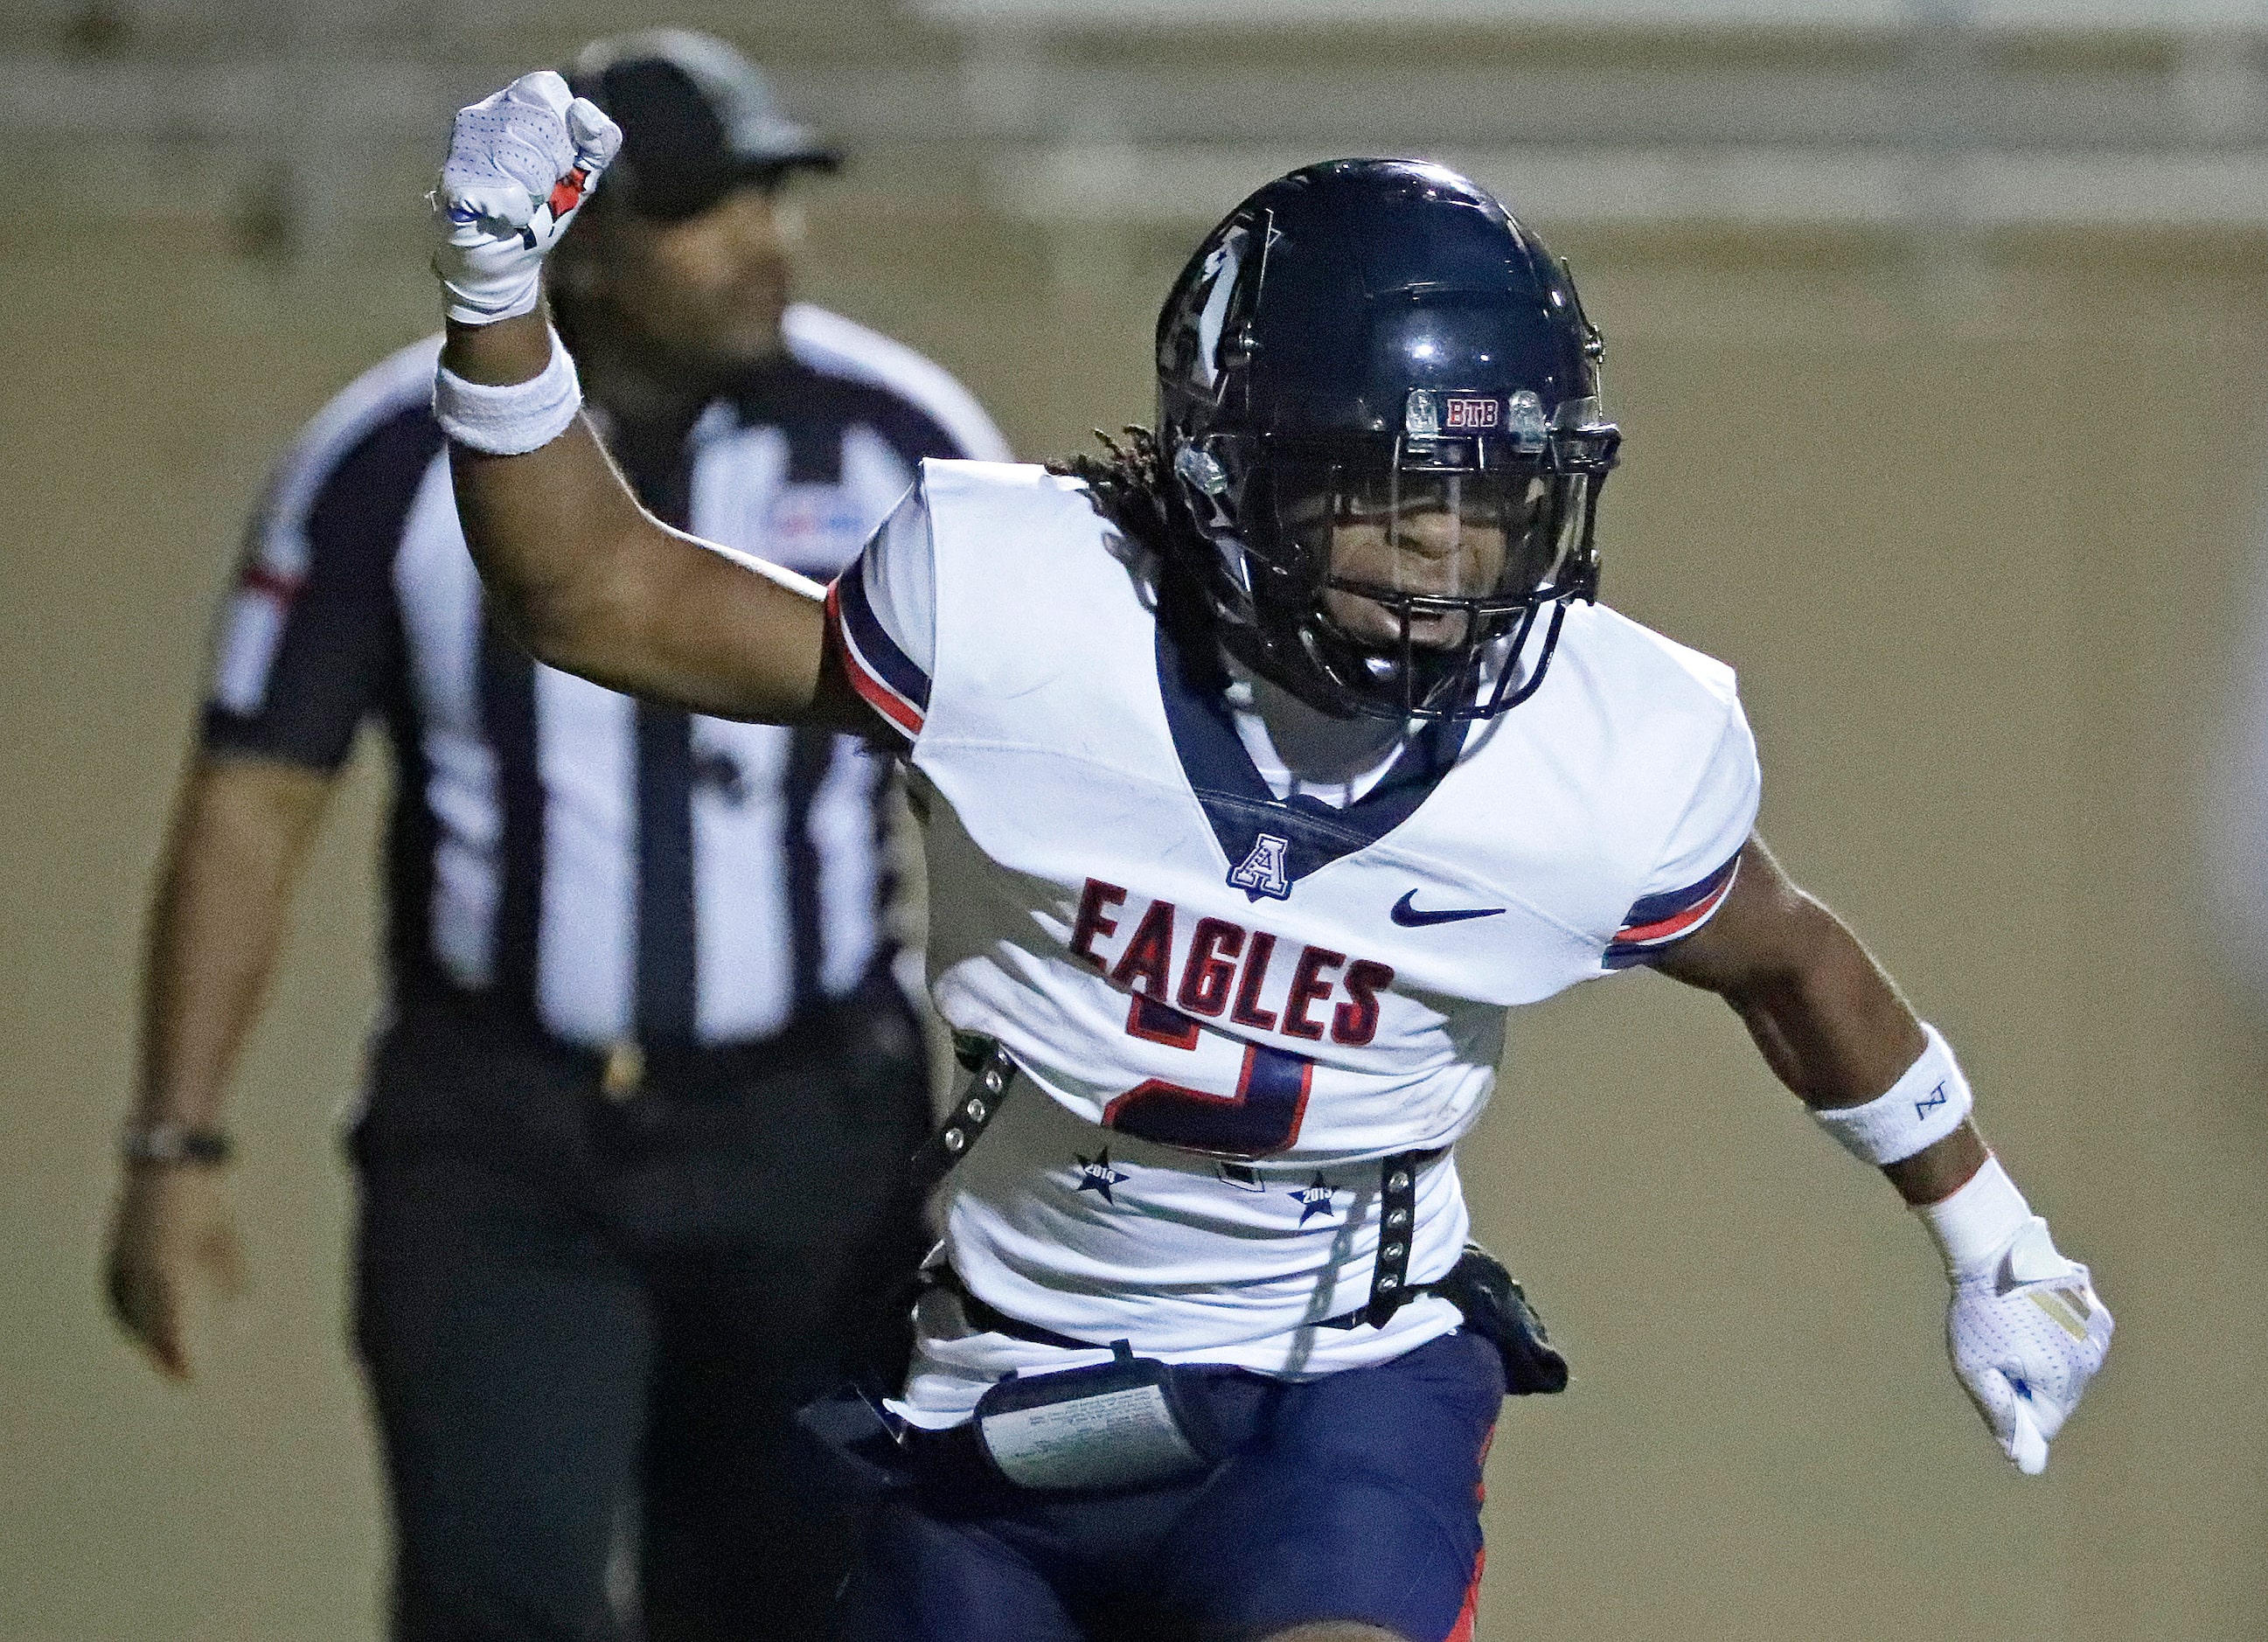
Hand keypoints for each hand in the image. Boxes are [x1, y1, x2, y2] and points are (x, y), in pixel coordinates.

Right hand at [105, 1165, 243, 1380]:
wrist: (167, 1161)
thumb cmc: (206, 1201)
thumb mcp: (228, 1241)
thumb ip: (236, 1283)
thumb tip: (247, 1326)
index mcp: (167, 1267)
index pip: (169, 1323)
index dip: (178, 1354)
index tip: (191, 1378)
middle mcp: (138, 1268)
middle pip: (146, 1323)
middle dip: (161, 1352)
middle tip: (179, 1377)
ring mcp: (120, 1258)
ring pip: (126, 1311)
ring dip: (141, 1337)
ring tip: (160, 1358)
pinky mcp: (114, 1250)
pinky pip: (115, 1293)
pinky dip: (125, 1314)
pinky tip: (138, 1326)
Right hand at [430, 70, 621, 325]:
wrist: (506, 260)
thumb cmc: (541, 211)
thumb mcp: (581, 176)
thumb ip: (597, 143)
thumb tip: (583, 111)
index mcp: (513, 105)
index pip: (546, 89)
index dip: (564, 129)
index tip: (560, 161)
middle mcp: (482, 115)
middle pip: (539, 122)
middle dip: (553, 165)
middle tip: (540, 189)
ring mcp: (463, 145)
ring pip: (523, 157)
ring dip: (536, 192)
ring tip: (523, 202)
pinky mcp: (455, 178)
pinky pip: (507, 191)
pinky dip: (518, 212)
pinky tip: (508, 217)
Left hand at [1944, 1217, 2111, 1473]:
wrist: (1995, 1250)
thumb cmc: (1979, 1312)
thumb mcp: (1975, 1368)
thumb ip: (2002, 1415)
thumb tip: (2026, 1463)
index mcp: (2060, 1382)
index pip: (2044, 1423)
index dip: (2016, 1407)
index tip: (1997, 1375)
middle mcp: (2088, 1364)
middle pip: (2059, 1399)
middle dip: (2031, 1386)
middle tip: (2001, 1349)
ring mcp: (2097, 1336)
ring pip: (2071, 1372)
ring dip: (2047, 1362)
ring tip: (2016, 1327)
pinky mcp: (2097, 1313)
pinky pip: (2080, 1343)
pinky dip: (2061, 1338)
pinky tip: (2036, 1315)